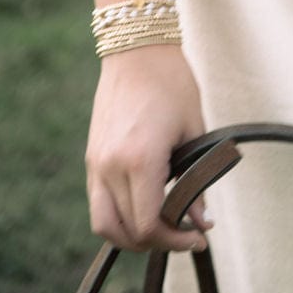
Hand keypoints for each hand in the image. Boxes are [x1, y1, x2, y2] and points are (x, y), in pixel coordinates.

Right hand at [86, 46, 210, 251]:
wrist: (137, 49)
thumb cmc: (172, 83)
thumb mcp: (194, 131)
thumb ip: (196, 180)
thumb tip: (201, 219)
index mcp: (139, 160)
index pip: (148, 225)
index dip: (174, 240)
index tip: (198, 236)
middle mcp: (110, 167)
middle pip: (124, 232)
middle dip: (156, 242)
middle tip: (184, 235)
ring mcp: (95, 163)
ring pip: (103, 223)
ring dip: (130, 236)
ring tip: (162, 228)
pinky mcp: (91, 157)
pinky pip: (98, 202)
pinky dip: (118, 215)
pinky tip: (144, 207)